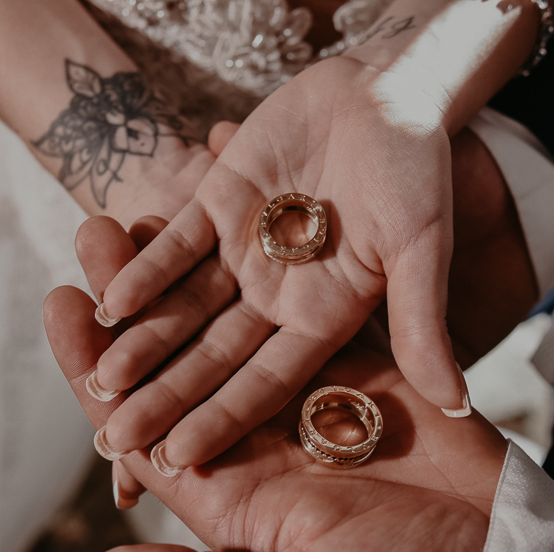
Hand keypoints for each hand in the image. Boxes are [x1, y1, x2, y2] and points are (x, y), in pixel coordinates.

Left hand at [43, 217, 508, 551]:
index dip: (98, 371)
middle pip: (180, 357)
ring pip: (227, 316)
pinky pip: (298, 295)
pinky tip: (217, 214)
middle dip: (132, 305)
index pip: (148, 420)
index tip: (59, 308)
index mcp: (233, 483)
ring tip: (131, 219)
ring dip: (182, 271)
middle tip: (84, 244)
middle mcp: (260, 424)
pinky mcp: (354, 350)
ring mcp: (306, 379)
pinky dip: (257, 255)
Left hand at [86, 56, 468, 474]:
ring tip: (98, 381)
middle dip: (166, 395)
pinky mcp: (217, 203)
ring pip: (184, 307)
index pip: (267, 380)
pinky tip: (108, 302)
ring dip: (144, 340)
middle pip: (213, 355)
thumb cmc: (415, 169)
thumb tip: (455, 400)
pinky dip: (144, 270)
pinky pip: (174, 244)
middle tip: (116, 441)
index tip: (179, 459)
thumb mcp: (420, 248)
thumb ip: (421, 321)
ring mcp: (243, 251)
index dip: (224, 417)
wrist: (385, 90)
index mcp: (323, 316)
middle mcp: (276, 294)